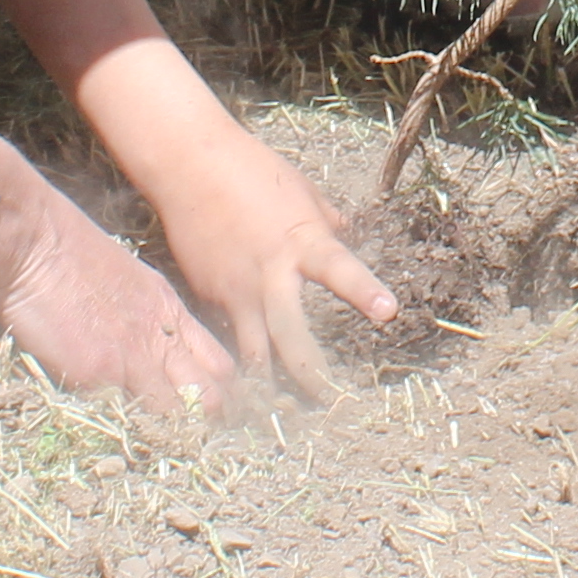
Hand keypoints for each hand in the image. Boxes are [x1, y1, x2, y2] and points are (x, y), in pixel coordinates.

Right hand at [0, 121, 241, 414]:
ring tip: (155, 447)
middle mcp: (162, 338)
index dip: (220, 394)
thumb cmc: (68, 252)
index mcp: (170, 313)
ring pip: (179, 414)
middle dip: (206, 424)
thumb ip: (147, 318)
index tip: (209, 414)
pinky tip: (117, 439)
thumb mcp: (129, 280)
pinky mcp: (99, 375)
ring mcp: (134, 359)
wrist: (33, 241)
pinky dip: (124, 432)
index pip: (221, 366)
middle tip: (189, 440)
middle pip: (212, 398)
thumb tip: (152, 349)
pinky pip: (124, 416)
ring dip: (170, 434)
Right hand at [139, 117, 399, 400]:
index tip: (388, 312)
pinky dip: (240, 357)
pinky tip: (247, 381)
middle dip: (310, 374)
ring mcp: (237, 289)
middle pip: (291, 336)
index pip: (339, 270)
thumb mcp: (301, 191)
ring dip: (271, 383)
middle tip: (330, 400)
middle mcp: (270, 274)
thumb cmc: (251, 169)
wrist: (189, 166)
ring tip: (285, 412)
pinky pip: (230, 334)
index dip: (363, 292)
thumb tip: (345, 234)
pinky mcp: (210, 295)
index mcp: (301, 242)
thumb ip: (326, 222)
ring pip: (254, 351)